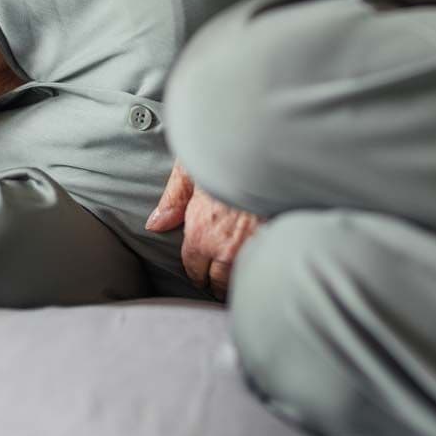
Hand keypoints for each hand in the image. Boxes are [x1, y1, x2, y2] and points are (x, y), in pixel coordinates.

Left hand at [147, 159, 264, 300]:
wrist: (267, 150)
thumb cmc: (224, 154)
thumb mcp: (190, 168)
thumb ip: (174, 198)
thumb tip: (156, 223)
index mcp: (201, 232)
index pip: (194, 268)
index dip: (197, 272)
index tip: (201, 275)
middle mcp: (226, 248)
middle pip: (219, 282)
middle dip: (217, 284)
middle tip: (219, 285)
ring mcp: (254, 248)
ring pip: (244, 277)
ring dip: (240, 278)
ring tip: (241, 279)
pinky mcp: (279, 241)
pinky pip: (266, 263)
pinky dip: (264, 264)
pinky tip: (265, 260)